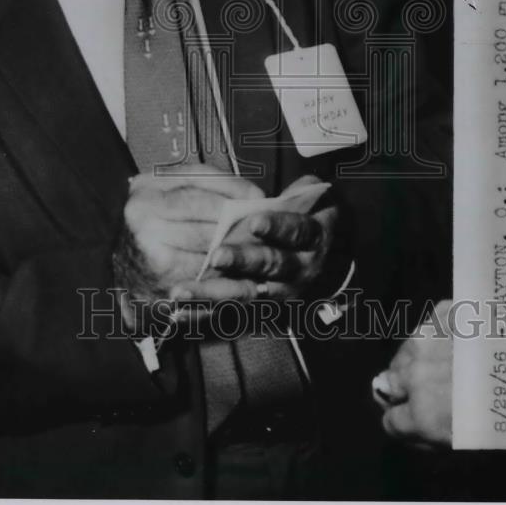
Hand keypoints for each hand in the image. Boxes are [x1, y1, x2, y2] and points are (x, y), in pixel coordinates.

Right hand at [113, 164, 262, 309]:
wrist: (124, 276)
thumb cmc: (152, 235)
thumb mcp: (168, 201)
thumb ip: (203, 191)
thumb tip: (250, 197)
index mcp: (147, 187)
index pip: (200, 177)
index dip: (234, 186)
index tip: (258, 196)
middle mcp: (144, 211)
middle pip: (209, 209)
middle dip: (241, 217)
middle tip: (264, 224)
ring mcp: (150, 243)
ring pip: (211, 240)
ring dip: (239, 245)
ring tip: (258, 246)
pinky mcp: (161, 273)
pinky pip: (207, 269)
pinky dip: (228, 271)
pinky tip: (240, 271)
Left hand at [168, 175, 340, 304]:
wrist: (324, 254)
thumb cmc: (305, 217)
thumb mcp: (310, 198)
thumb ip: (292, 192)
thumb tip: (263, 191)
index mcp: (313, 237)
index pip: (297, 231)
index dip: (277, 226)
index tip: (254, 222)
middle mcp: (301, 268)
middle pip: (272, 265)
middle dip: (243, 261)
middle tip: (217, 255)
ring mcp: (281, 290)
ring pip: (248, 293)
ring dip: (215, 292)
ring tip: (186, 289)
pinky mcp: (261, 306)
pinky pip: (230, 310)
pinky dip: (204, 313)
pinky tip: (181, 312)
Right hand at [374, 299, 452, 448]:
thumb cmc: (503, 413)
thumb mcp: (465, 441)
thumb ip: (422, 435)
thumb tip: (396, 424)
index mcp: (421, 412)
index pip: (390, 420)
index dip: (403, 420)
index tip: (412, 417)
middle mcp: (415, 374)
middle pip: (391, 380)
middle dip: (407, 386)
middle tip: (436, 389)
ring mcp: (428, 338)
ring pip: (407, 350)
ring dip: (421, 357)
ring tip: (450, 362)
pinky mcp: (443, 312)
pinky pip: (430, 322)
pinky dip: (440, 330)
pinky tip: (460, 338)